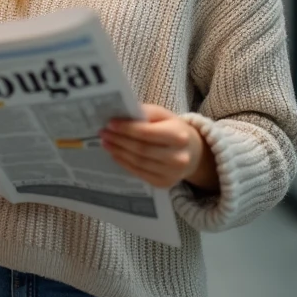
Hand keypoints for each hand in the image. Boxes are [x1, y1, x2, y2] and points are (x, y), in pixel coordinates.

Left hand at [100, 104, 214, 189]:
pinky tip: (116, 154)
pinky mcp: (164, 184)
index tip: (110, 124)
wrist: (193, 153)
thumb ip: (146, 112)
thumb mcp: (165, 115)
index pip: (146, 132)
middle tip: (103, 133)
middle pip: (140, 149)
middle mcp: (177, 157)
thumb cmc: (175, 130)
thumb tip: (123, 113)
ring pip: (138, 162)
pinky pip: (139, 173)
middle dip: (119, 140)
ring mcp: (171, 173)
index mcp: (179, 136)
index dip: (126, 128)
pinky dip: (125, 163)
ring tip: (106, 142)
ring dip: (118, 152)